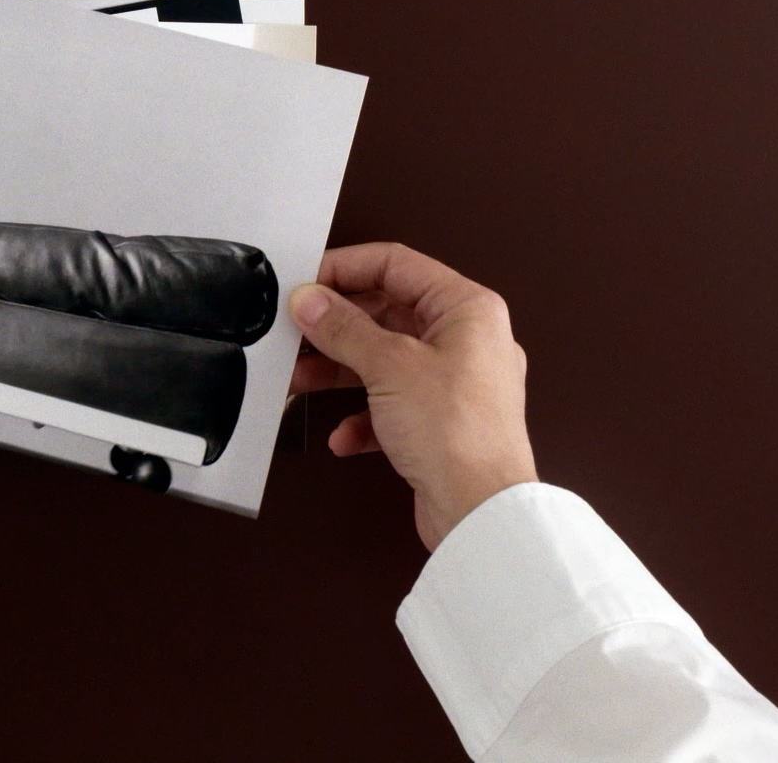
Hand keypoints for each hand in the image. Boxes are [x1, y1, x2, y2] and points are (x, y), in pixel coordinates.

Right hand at [288, 242, 535, 550]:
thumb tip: (312, 301)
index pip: (396, 265)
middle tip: (298, 331)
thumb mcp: (389, 367)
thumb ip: (343, 329)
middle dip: (336, 327)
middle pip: (386, 314)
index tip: (307, 282)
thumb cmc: (461, 436)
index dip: (345, 268)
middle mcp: (467, 341)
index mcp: (467, 310)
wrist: (480, 511)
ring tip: (301, 379)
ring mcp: (455, 383)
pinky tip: (344, 434)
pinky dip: (363, 416)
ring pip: (384, 361)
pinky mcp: (442, 423)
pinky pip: (392, 405)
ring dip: (339, 371)